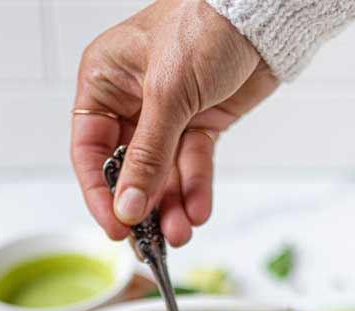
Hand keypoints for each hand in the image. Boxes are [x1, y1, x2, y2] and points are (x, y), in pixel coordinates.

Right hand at [72, 0, 276, 245]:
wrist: (264, 14)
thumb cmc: (205, 25)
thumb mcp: (168, 94)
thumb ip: (147, 156)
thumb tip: (128, 206)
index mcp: (105, 82)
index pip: (90, 151)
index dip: (100, 194)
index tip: (116, 227)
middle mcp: (131, 101)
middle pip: (128, 171)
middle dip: (143, 208)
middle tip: (151, 244)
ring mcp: (167, 116)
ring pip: (163, 176)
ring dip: (172, 207)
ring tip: (182, 233)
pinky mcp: (199, 124)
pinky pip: (192, 167)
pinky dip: (197, 190)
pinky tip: (199, 212)